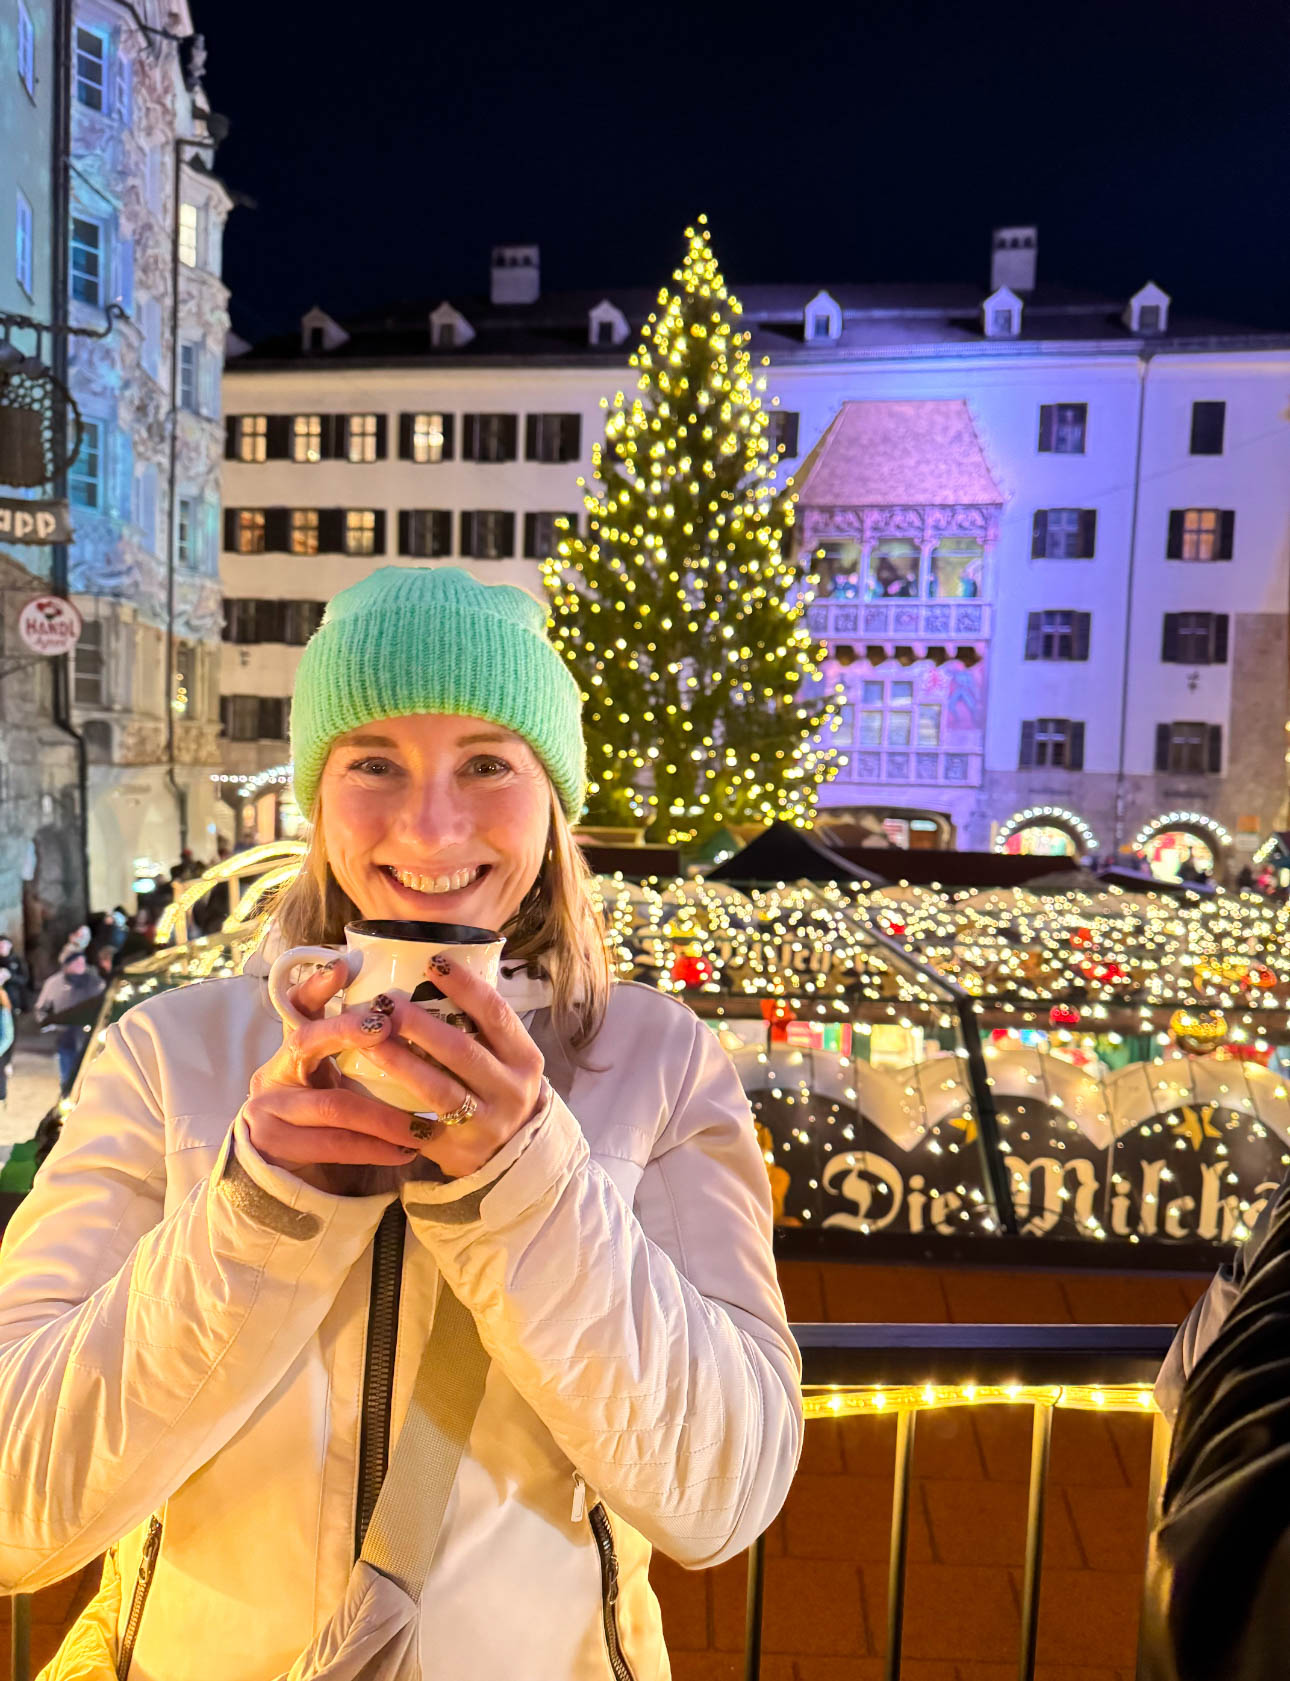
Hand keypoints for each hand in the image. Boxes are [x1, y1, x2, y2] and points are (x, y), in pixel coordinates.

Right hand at [242, 957, 419, 1190]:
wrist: (286, 1183)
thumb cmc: (327, 1126)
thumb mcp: (338, 1084)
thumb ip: (360, 1058)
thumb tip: (421, 1025)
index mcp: (291, 1050)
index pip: (298, 1007)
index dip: (318, 985)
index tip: (344, 965)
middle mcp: (273, 1073)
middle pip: (308, 1042)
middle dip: (349, 1033)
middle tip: (386, 1028)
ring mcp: (267, 1110)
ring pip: (332, 1105)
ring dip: (384, 1115)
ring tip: (423, 1123)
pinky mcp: (274, 1146)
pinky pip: (333, 1145)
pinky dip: (374, 1148)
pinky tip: (405, 1151)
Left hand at [358, 956, 546, 1178]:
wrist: (513, 1154)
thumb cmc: (498, 1089)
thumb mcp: (506, 1059)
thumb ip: (481, 1028)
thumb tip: (433, 973)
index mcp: (525, 1058)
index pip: (496, 1014)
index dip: (465, 986)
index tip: (433, 962)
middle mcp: (511, 1090)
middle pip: (462, 1051)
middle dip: (420, 1025)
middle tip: (386, 1003)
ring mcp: (486, 1122)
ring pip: (439, 1089)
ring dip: (401, 1061)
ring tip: (370, 1039)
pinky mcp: (458, 1148)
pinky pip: (420, 1124)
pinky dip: (392, 1104)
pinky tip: (367, 1085)